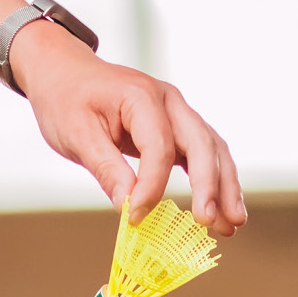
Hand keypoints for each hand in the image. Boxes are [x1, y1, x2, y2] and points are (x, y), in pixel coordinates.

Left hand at [11, 20, 246, 236]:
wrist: (64, 73)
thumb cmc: (66, 99)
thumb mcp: (76, 135)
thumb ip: (106, 169)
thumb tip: (128, 207)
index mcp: (142, 97)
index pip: (159, 147)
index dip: (152, 186)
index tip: (136, 217)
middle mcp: (169, 101)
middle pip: (202, 144)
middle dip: (210, 186)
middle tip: (210, 223)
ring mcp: (177, 113)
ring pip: (212, 149)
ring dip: (225, 187)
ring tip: (232, 224)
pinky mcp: (176, 127)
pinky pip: (203, 154)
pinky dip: (214, 180)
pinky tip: (220, 209)